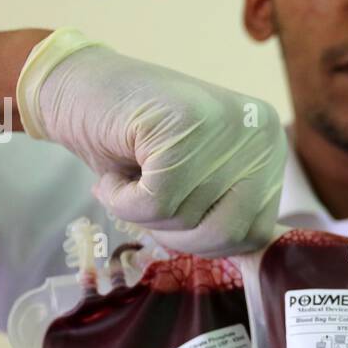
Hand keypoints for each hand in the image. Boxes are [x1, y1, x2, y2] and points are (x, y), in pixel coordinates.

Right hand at [16, 28, 284, 256]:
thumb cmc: (133, 142)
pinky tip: (115, 172)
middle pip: (225, 233)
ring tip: (131, 175)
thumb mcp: (199, 182)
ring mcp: (226, 125)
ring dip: (143, 214)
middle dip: (174, 231)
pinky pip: (154, 204)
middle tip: (145, 196)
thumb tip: (254, 259)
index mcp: (271, 147)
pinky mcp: (184, 124)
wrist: (76, 88)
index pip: (254, 235)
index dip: (203, 241)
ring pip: (188, 219)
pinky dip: (121, 201)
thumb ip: (231, 213)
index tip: (172, 208)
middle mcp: (261, 132)